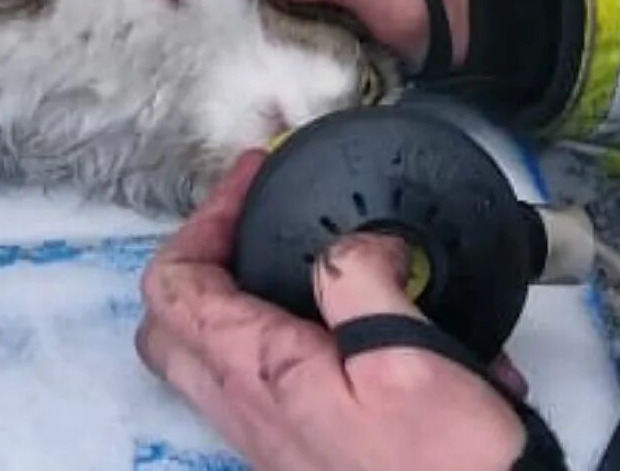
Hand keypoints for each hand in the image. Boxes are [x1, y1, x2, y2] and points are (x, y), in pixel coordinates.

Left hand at [137, 152, 530, 470]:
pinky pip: (265, 383)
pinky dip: (284, 336)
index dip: (205, 217)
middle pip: (173, 323)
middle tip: (254, 215)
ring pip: (214, 355)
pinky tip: (350, 321)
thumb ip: (362, 282)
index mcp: (259, 375)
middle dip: (203, 255)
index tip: (252, 178)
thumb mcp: (407, 356)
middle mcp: (250, 411)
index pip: (175, 285)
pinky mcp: (305, 451)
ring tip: (298, 256)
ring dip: (239, 294)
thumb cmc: (446, 468)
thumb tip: (355, 244)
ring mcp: (273, 437)